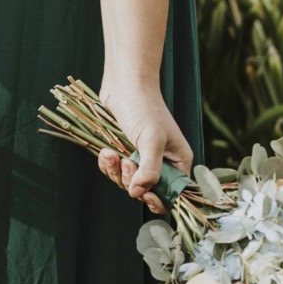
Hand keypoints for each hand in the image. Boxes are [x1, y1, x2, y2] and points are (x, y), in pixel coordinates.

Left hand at [96, 75, 192, 214]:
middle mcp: (161, 163)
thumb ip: (149, 170)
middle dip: (131, 181)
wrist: (125, 84)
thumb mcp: (151, 140)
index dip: (156, 199)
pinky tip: (104, 151)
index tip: (142, 194)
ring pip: (126, 181)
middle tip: (126, 162)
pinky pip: (114, 169)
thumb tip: (138, 194)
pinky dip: (107, 164)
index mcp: (178, 162)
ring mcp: (140, 157)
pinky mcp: (122, 150)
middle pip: (145, 190)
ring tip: (111, 154)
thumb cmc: (144, 108)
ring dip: (116, 172)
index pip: (171, 194)